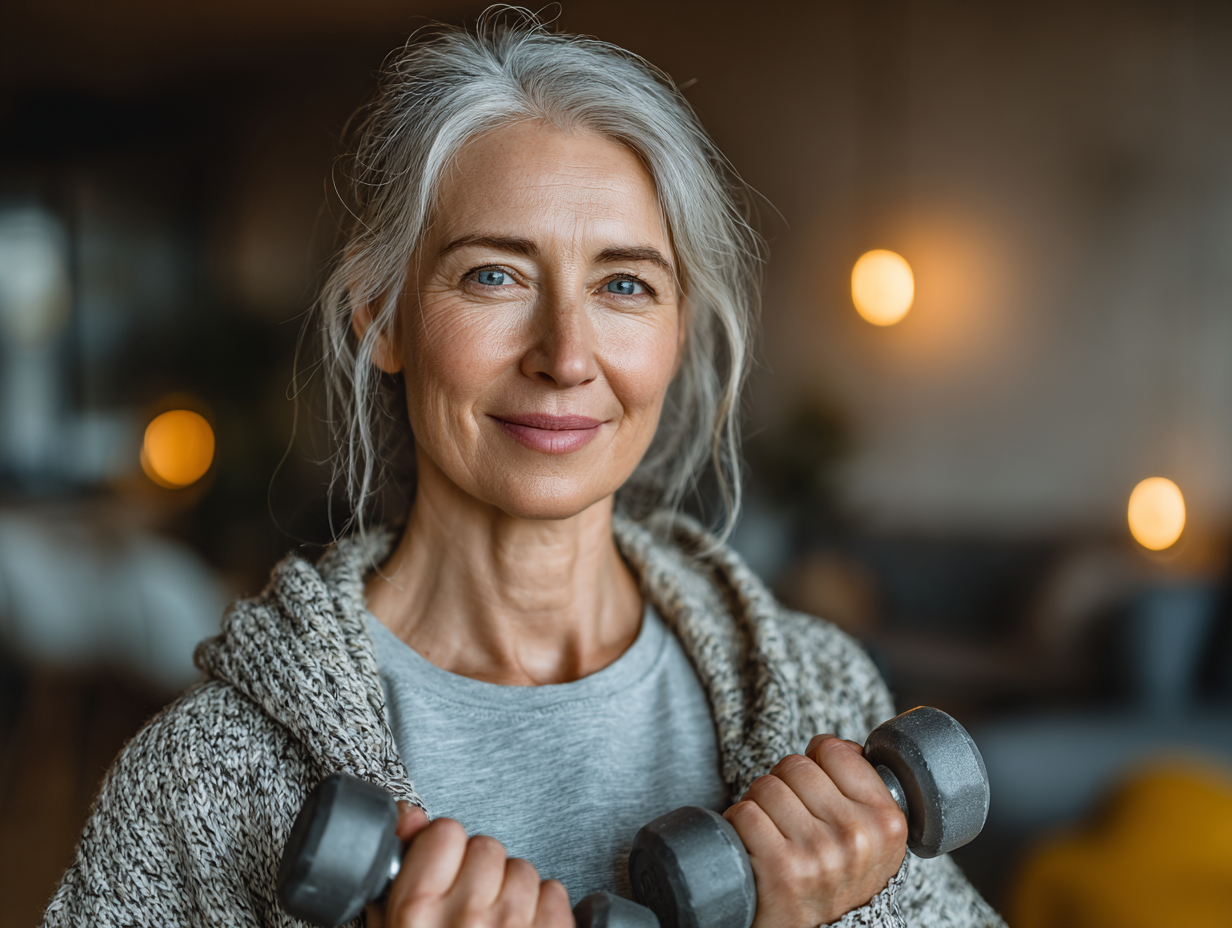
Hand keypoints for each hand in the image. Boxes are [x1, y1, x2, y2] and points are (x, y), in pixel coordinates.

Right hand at [366, 803, 572, 927]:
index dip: (444, 852)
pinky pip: (555, 893)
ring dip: (513, 894)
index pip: (446, 831)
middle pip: (487, 847)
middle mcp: (466, 917)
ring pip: (523, 869)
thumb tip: (411, 815)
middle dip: (481, 874)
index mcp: (417, 912)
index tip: (444, 872)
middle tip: (470, 910)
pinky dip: (544, 913)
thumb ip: (395, 874)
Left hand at [722, 736, 907, 927]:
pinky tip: (755, 847)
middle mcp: (856, 836)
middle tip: (789, 818)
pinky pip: (744, 813)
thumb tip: (836, 746)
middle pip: (794, 765)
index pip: (834, 749)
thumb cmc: (841, 884)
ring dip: (760, 806)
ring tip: (774, 833)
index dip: (816, 763)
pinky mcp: (781, 868)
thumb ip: (863, 793)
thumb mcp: (875, 843)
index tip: (813, 789)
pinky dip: (739, 826)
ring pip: (766, 786)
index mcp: (886, 822)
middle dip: (784, 786)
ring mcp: (819, 853)